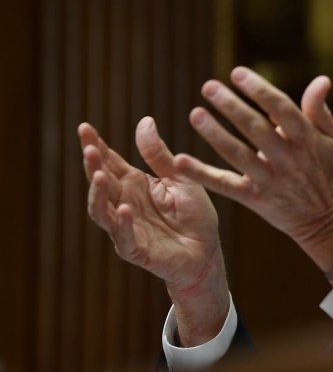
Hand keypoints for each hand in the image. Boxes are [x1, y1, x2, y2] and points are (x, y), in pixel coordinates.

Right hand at [78, 118, 228, 345]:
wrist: (208, 251)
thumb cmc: (194, 215)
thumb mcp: (180, 179)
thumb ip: (160, 155)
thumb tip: (145, 120)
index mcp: (135, 184)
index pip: (110, 162)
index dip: (96, 146)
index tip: (84, 127)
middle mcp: (124, 203)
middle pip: (102, 183)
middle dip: (93, 166)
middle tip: (89, 148)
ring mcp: (126, 227)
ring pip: (102, 211)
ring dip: (98, 194)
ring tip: (99, 176)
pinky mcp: (136, 249)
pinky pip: (124, 238)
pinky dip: (121, 225)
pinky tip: (123, 209)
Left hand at [174, 66, 332, 270]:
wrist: (328, 220)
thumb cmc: (331, 172)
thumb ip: (320, 109)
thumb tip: (322, 79)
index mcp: (307, 140)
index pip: (282, 110)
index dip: (260, 90)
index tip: (238, 72)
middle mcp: (288, 159)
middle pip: (256, 129)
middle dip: (232, 106)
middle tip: (209, 87)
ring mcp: (271, 180)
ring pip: (239, 155)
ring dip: (216, 135)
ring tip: (196, 114)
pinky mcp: (255, 199)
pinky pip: (225, 185)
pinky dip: (202, 174)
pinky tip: (180, 161)